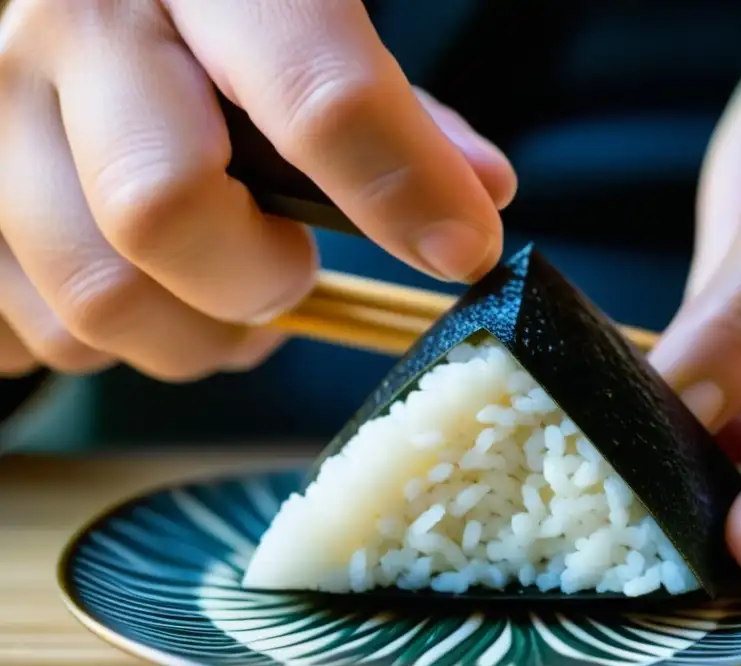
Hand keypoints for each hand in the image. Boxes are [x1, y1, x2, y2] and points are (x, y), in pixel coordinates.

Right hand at [0, 0, 514, 380]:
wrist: (67, 11)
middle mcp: (66, 27)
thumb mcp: (294, 28)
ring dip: (194, 335)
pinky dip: (118, 341)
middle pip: (162, 211)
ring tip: (224, 295)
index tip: (461, 249)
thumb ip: (385, 108)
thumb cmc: (200, 30)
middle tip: (288, 271)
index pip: (314, 89)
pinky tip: (144, 289)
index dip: (401, 185)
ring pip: (97, 303)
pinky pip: (40, 336)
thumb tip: (479, 193)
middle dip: (258, 279)